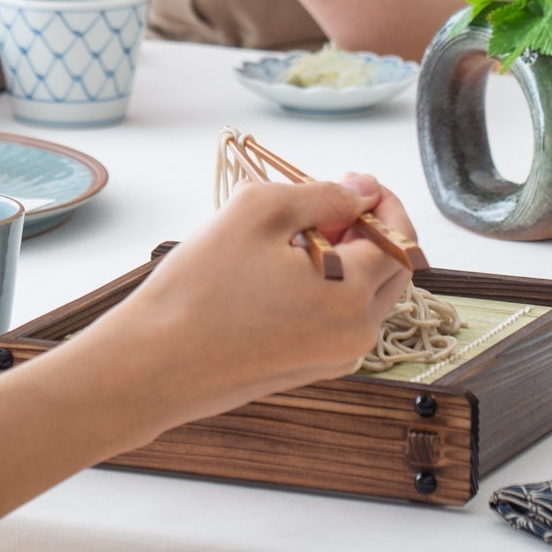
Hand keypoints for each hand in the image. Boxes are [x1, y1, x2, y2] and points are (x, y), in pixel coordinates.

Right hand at [82, 174, 415, 423]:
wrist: (152, 366)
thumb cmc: (198, 289)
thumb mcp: (259, 211)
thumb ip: (324, 194)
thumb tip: (364, 190)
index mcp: (353, 295)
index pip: (400, 239)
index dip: (382, 202)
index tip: (352, 183)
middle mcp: (356, 334)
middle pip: (391, 270)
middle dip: (369, 231)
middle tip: (324, 206)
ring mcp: (334, 357)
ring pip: (366, 294)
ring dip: (347, 258)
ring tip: (291, 238)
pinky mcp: (308, 369)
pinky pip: (339, 318)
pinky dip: (327, 288)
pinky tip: (280, 272)